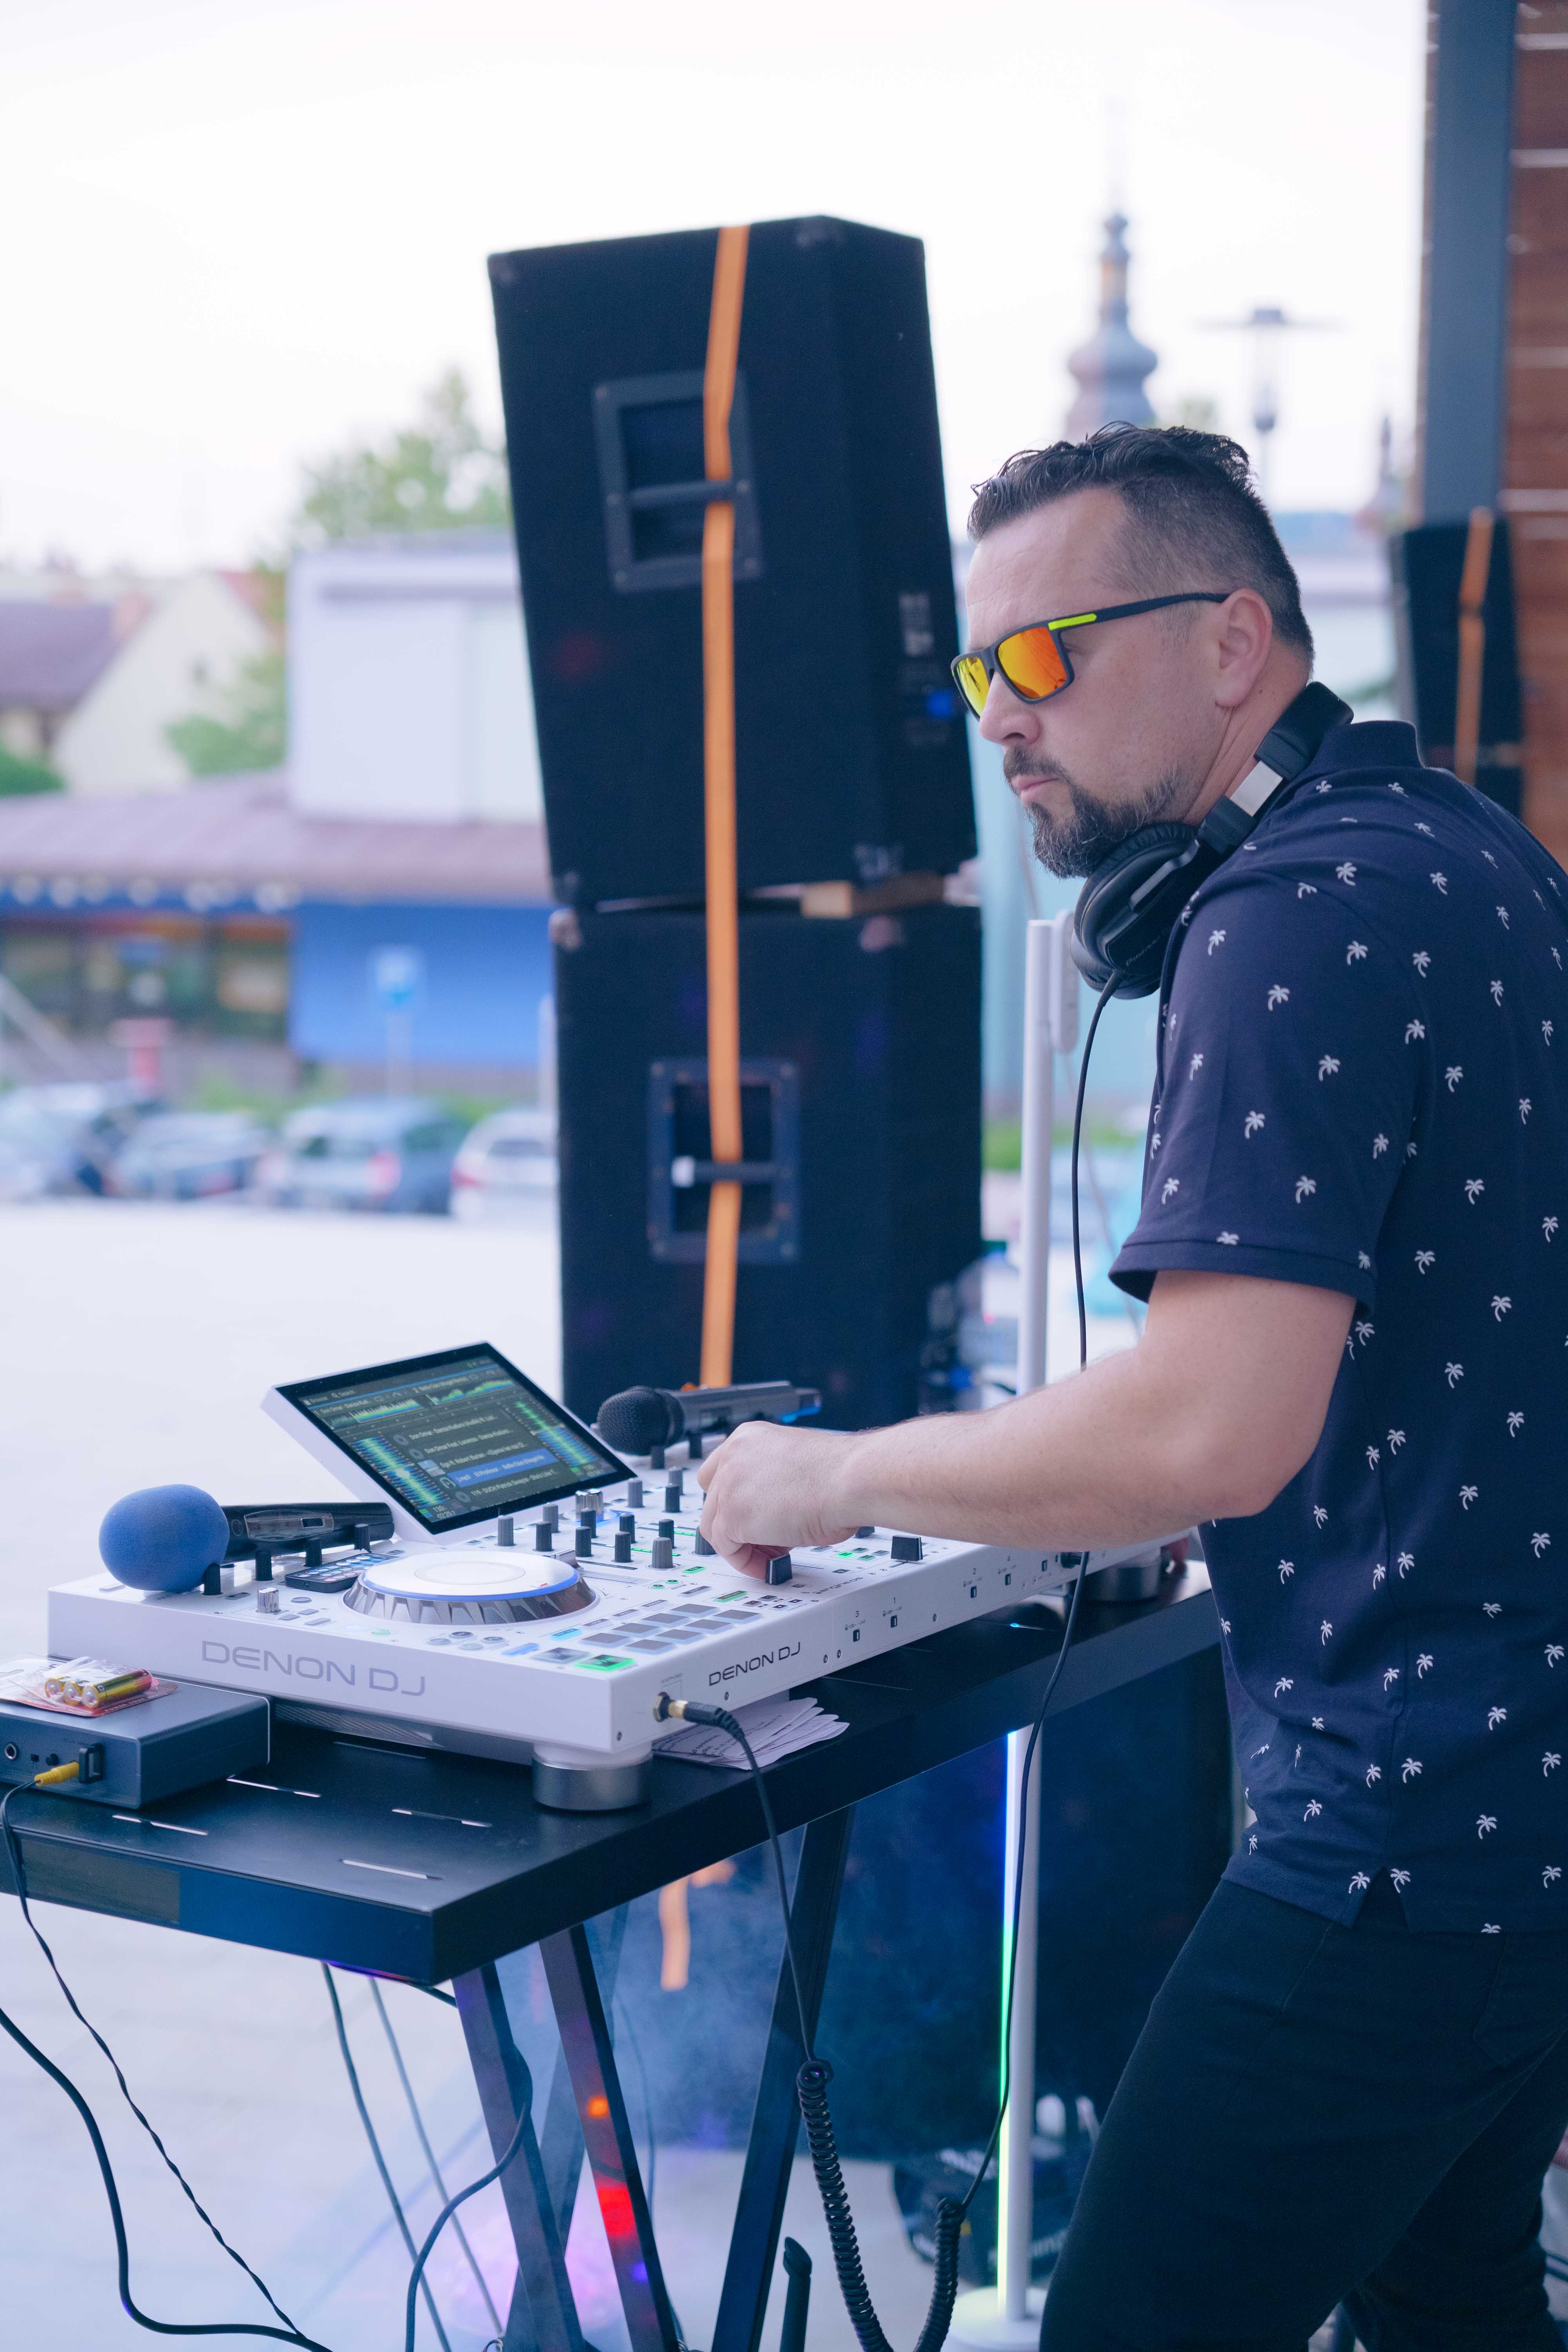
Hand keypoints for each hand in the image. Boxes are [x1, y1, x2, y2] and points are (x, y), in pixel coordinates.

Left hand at [696, 1421, 861, 1577]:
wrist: (851, 1479)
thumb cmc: (841, 1473)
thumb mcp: (795, 1466)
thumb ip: (772, 1481)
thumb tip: (771, 1511)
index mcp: (749, 1438)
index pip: (719, 1472)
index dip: (735, 1500)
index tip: (753, 1518)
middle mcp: (732, 1455)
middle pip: (713, 1500)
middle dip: (736, 1523)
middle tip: (766, 1539)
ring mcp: (728, 1485)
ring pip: (714, 1526)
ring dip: (741, 1545)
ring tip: (773, 1554)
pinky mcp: (731, 1515)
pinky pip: (726, 1548)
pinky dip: (745, 1560)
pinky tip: (770, 1563)